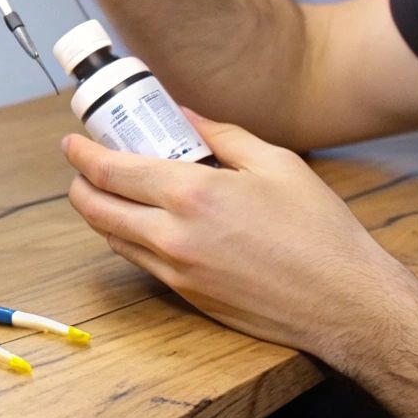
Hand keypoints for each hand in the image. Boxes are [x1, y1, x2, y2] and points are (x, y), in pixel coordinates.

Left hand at [63, 110, 417, 372]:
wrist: (345, 303)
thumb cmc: (319, 231)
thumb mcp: (275, 163)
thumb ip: (221, 134)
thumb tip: (184, 114)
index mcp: (192, 195)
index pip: (112, 171)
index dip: (83, 154)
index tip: (73, 141)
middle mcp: (173, 237)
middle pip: (96, 210)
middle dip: (79, 184)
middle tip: (81, 166)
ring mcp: (176, 273)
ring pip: (113, 239)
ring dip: (99, 213)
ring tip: (108, 190)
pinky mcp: (187, 297)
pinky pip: (140, 263)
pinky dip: (128, 239)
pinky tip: (143, 222)